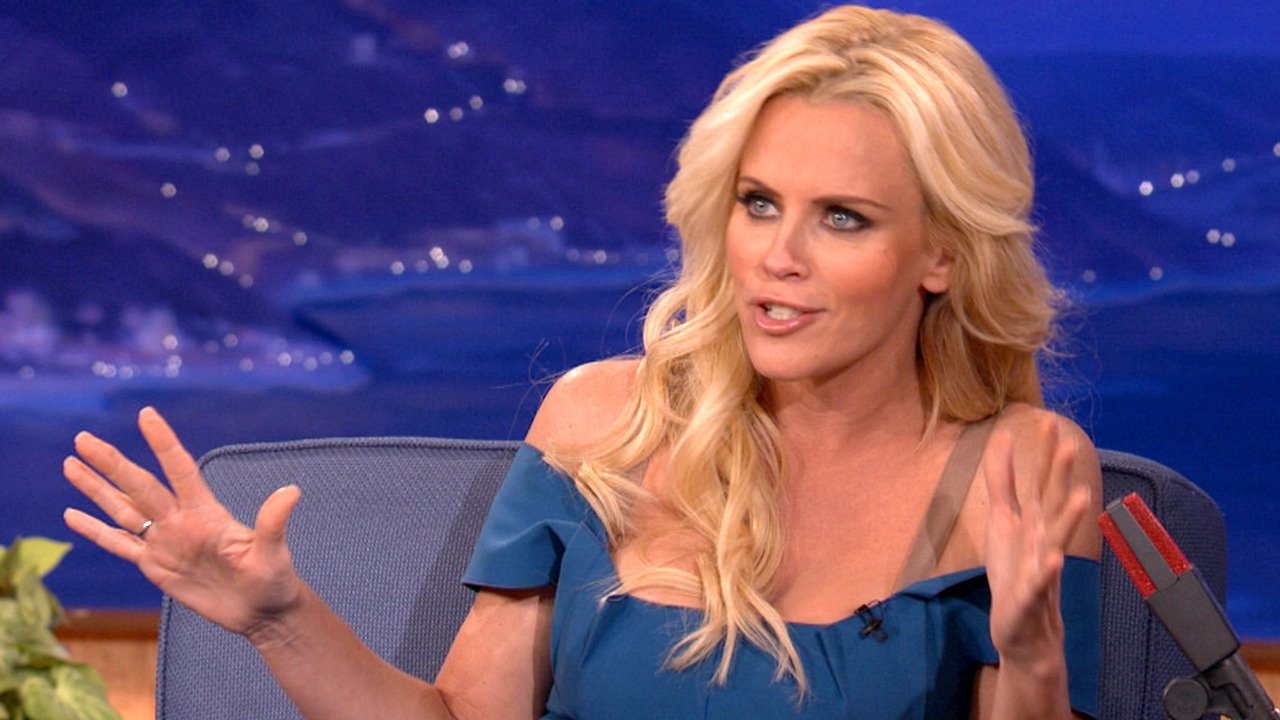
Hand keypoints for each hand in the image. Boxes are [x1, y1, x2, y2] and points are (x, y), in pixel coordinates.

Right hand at [62, 407, 303, 635]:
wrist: (260, 611)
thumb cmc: (272, 579)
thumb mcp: (274, 553)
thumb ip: (274, 523)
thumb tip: (291, 491)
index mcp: (207, 513)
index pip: (180, 470)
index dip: (163, 443)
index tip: (146, 414)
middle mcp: (181, 521)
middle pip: (140, 486)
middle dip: (111, 463)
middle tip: (82, 438)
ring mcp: (165, 542)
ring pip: (123, 510)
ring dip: (97, 489)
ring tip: (71, 464)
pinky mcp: (156, 567)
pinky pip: (120, 545)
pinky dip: (96, 531)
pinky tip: (72, 515)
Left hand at [982, 416, 1091, 667]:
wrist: (1025, 629)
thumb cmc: (1015, 568)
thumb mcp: (1003, 519)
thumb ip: (1003, 480)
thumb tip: (1003, 438)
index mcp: (1036, 521)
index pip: (1042, 482)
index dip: (1045, 454)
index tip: (1050, 421)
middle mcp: (1044, 539)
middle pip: (1052, 504)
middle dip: (1060, 477)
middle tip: (1070, 446)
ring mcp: (1040, 567)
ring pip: (1056, 540)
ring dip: (1067, 520)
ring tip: (1080, 498)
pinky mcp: (1029, 596)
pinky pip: (1039, 583)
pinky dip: (1046, 571)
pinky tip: (1053, 560)